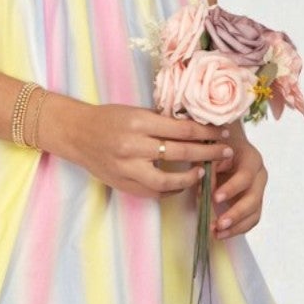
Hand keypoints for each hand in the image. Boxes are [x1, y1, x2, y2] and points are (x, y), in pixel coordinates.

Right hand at [44, 99, 236, 199]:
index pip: (183, 129)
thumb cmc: (108, 118)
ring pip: (168, 180)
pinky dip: (171, 190)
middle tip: (226, 152)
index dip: (207, 132)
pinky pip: (154, 192)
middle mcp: (133, 146)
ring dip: (191, 177)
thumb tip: (196, 127)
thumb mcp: (135, 111)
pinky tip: (182, 184)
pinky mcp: (123, 184)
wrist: (77, 134)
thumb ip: (161, 121)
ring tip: (203, 173)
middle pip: (181, 152)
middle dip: (208, 153)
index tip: (223, 133)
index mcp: (139, 121)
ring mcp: (127, 168)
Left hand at [207, 122, 266, 236]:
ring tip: (218, 233)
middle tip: (219, 224)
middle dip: (236, 213)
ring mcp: (259, 191)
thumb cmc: (217, 149)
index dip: (232, 188)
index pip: (245, 176)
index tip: (216, 198)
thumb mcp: (211, 155)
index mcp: (251, 159)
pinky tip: (222, 234)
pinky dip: (238, 229)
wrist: (228, 147)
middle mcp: (259, 176)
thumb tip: (204, 193)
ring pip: (254, 213)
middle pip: (254, 198)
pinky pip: (251, 220)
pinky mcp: (254, 203)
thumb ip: (208, 171)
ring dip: (237, 226)